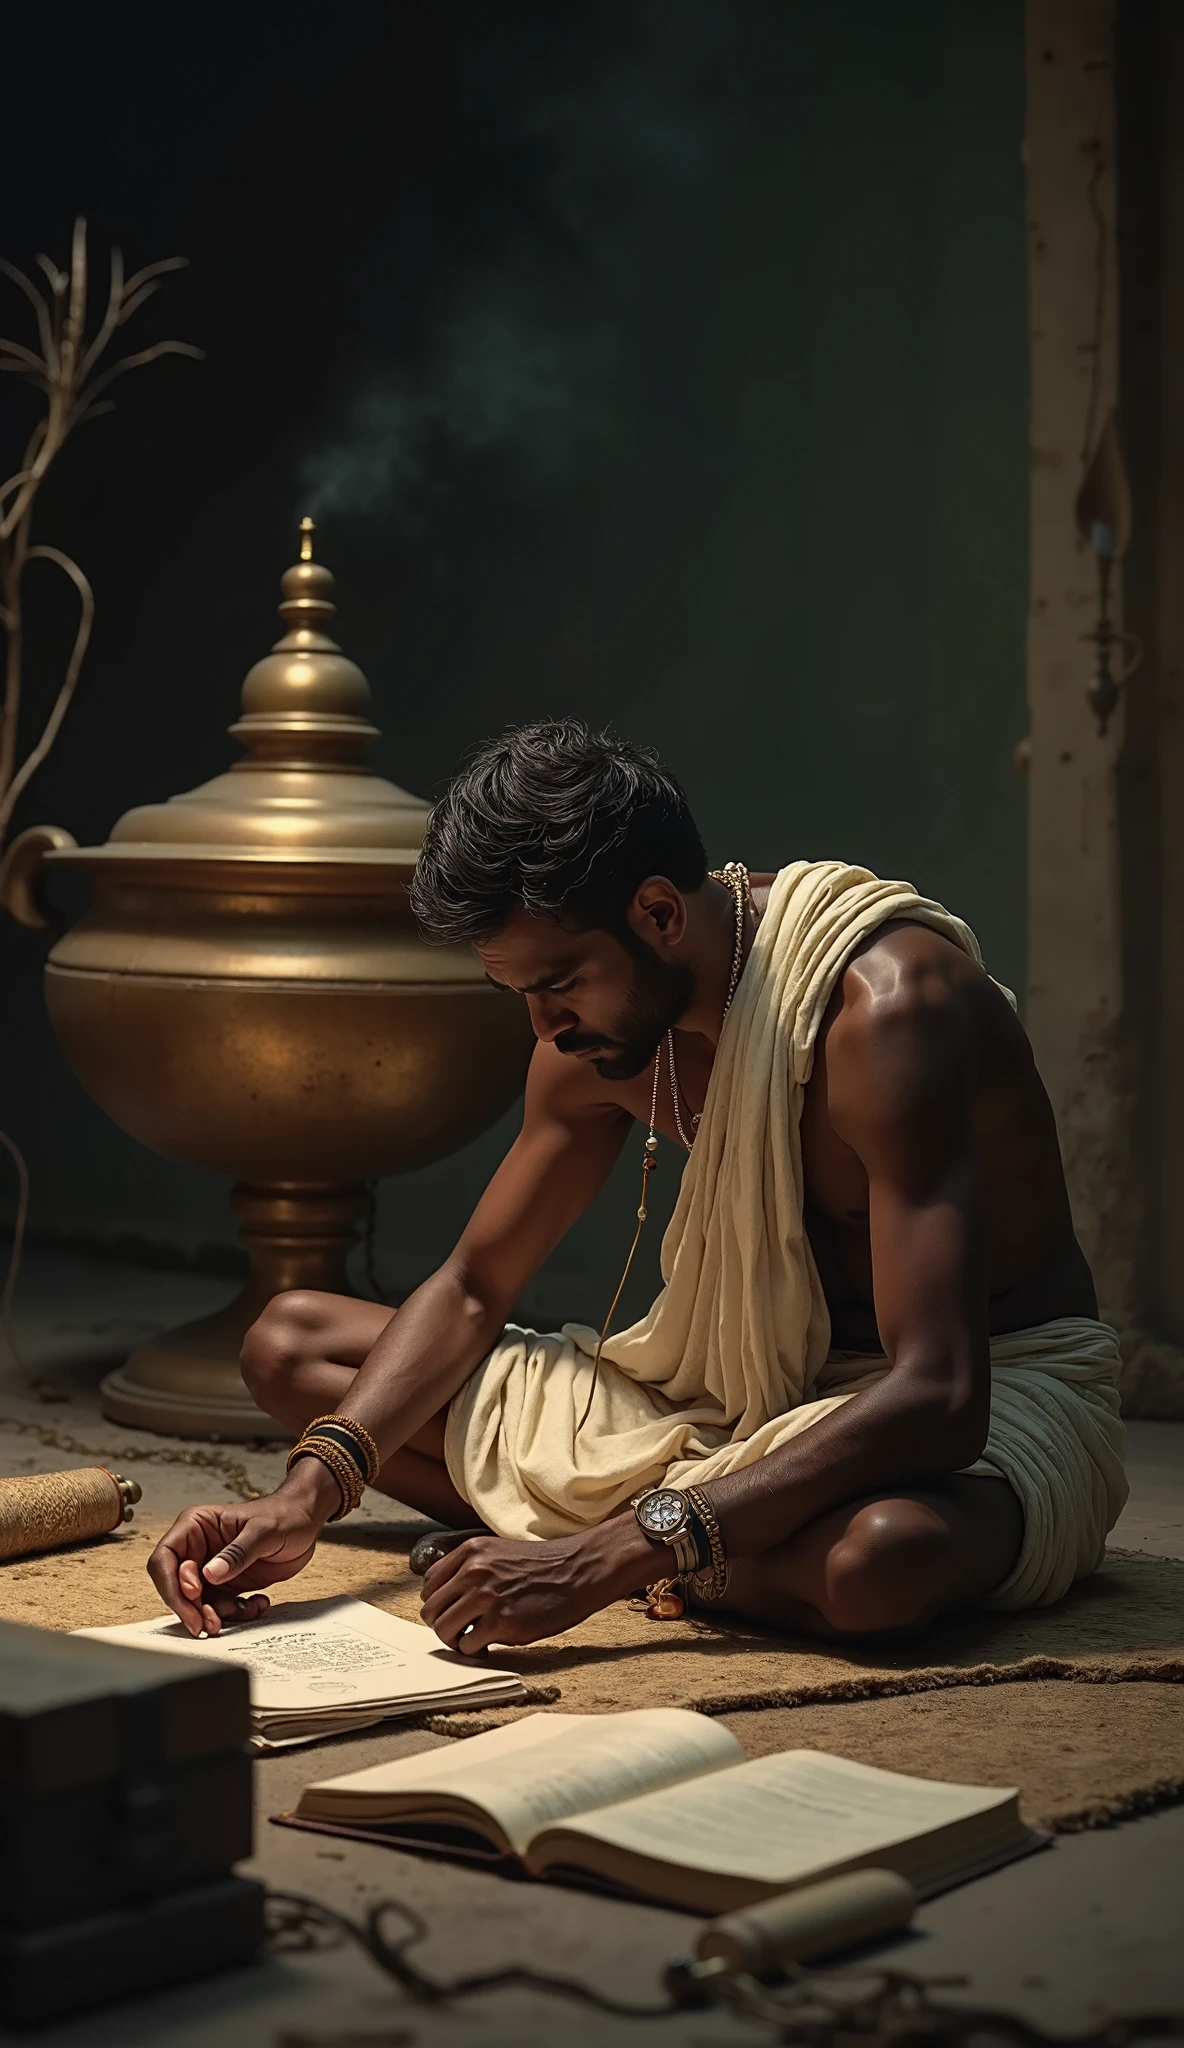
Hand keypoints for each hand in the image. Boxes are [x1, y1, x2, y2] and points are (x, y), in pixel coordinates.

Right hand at [147, 1462, 338, 1636]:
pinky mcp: (226, 1585)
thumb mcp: (263, 1531)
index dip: (172, 1582)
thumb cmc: (284, 1515)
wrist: (306, 1522)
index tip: (193, 1598)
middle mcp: (198, 1549)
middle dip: (190, 1608)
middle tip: (208, 1624)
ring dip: (212, 1615)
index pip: (165, 1557)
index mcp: (196, 1526)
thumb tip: (208, 1574)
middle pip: (175, 1586)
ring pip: (196, 1603)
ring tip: (238, 1612)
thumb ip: (236, 1553)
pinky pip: (219, 1608)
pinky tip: (256, 1605)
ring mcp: (211, 1569)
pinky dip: (234, 1614)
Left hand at [419, 1519, 654, 1653]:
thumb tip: (447, 1598)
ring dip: (455, 1640)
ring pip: (442, 1630)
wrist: (580, 1571)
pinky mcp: (501, 1622)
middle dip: (444, 1624)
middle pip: (431, 1609)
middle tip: (462, 1632)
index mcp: (471, 1552)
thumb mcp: (499, 1553)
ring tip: (473, 1641)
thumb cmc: (543, 1566)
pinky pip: (467, 1646)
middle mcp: (473, 1571)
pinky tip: (489, 1648)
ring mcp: (486, 1597)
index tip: (454, 1612)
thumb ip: (472, 1569)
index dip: (440, 1602)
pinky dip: (474, 1652)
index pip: (429, 1583)